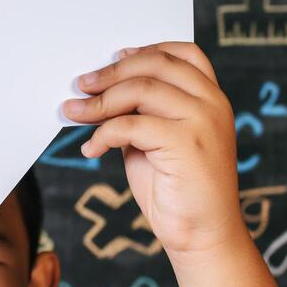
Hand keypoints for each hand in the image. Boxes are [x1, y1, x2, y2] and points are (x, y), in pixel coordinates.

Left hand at [62, 42, 243, 258]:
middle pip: (157, 65)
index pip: (183, 53)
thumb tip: (100, 91)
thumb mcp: (158, 140)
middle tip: (81, 85)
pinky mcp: (187, 144)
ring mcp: (203, 121)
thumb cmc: (177, 189)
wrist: (202, 235)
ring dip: (99, 102)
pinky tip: (91, 149)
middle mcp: (213, 103)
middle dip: (111, 73)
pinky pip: (132, 125)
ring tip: (74, 113)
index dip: (146, 50)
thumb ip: (142, 112)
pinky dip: (103, 134)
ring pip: (141, 90)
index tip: (114, 58)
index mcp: (212, 98)